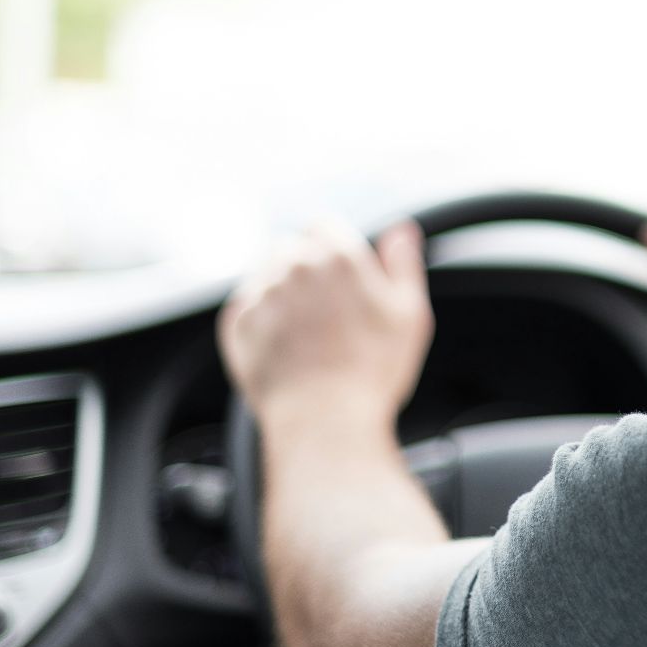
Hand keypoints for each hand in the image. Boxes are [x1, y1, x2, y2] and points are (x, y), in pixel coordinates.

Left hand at [218, 220, 433, 431]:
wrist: (324, 421)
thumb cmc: (372, 372)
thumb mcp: (410, 313)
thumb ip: (403, 263)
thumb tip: (401, 230)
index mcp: (337, 256)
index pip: (324, 225)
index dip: (335, 247)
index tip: (342, 277)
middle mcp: (293, 267)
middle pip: (292, 248)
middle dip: (306, 270)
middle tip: (327, 311)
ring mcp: (261, 294)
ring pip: (266, 275)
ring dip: (281, 292)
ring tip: (305, 332)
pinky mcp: (237, 324)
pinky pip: (246, 306)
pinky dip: (261, 319)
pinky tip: (285, 345)